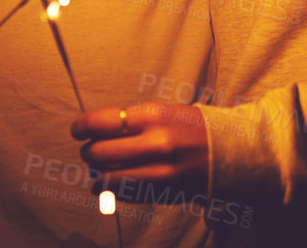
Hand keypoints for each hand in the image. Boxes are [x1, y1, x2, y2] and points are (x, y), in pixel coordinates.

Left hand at [71, 101, 208, 197]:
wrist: (229, 151)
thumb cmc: (192, 127)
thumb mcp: (164, 111)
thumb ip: (133, 121)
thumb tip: (96, 130)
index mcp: (153, 115)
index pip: (101, 122)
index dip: (82, 126)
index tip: (77, 130)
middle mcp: (154, 142)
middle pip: (99, 152)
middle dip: (88, 152)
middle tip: (89, 150)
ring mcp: (159, 170)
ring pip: (108, 178)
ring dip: (97, 175)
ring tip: (98, 170)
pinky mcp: (162, 192)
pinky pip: (124, 194)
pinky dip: (110, 192)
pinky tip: (107, 186)